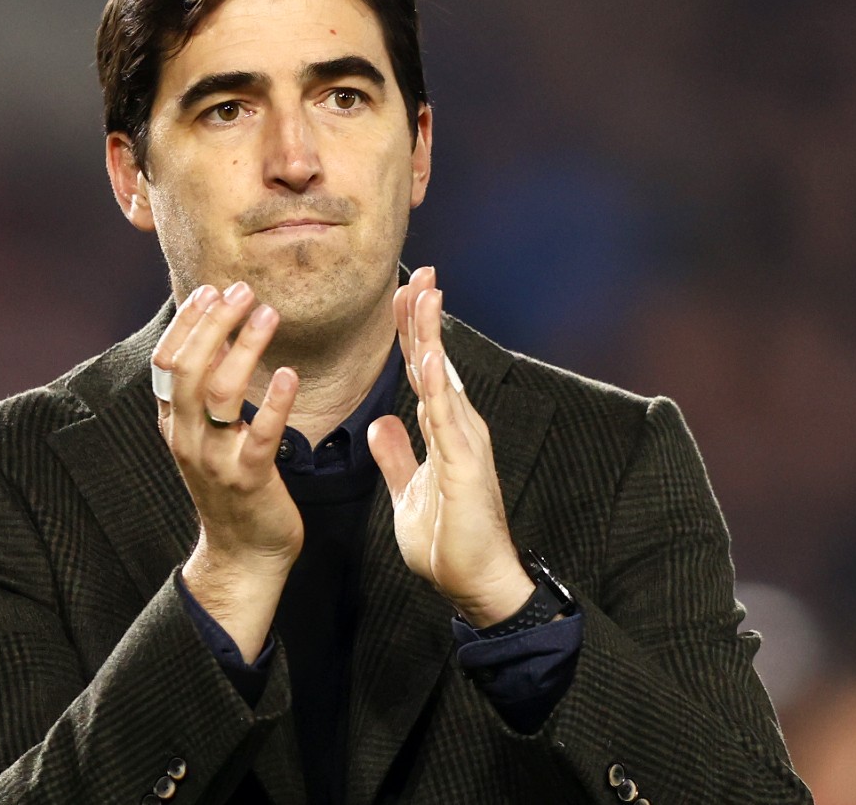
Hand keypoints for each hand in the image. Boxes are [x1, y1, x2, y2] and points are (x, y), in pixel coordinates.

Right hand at [152, 282, 302, 658]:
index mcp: (174, 424)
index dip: (187, 322)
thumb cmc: (232, 487)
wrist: (243, 555)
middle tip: (243, 291)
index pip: (167, 361)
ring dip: (244, 347)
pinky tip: (291, 376)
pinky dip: (274, 402)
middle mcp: (187, 438)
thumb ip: (205, 393)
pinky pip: (259, 434)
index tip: (211, 290)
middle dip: (214, 323)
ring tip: (268, 315)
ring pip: (219, 392)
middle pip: (189, 367)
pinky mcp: (249, 479)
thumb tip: (215, 337)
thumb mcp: (206, 437)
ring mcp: (215, 459)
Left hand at [367, 267, 533, 626]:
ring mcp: (465, 442)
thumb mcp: (408, 492)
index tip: (402, 295)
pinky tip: (426, 352)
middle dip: (424, 317)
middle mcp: (458, 427)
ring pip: (442, 377)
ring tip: (424, 291)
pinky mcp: (465, 463)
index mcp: (445, 431)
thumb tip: (379, 424)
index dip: (410, 333)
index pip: (422, 372)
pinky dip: (435, 381)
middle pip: (435, 362)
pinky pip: (445, 414)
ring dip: (431, 334)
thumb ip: (396, 456)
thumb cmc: (448, 542)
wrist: (477, 584)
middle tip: (419, 272)